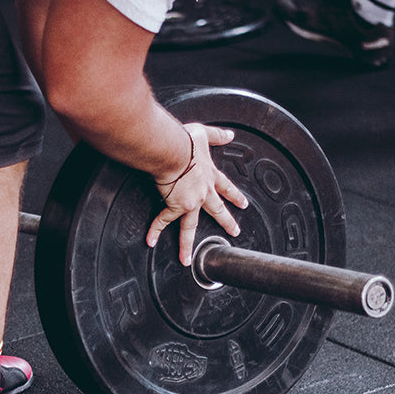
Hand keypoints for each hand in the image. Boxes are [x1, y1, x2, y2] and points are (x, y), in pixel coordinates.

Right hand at [146, 123, 249, 264]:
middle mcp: (203, 191)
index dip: (235, 196)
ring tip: (188, 259)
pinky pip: (163, 220)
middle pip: (216, 210)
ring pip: (190, 226)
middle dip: (226, 222)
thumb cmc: (184, 142)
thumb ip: (217, 135)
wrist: (173, 151)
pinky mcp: (175, 205)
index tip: (243, 204)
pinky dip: (155, 230)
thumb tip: (229, 135)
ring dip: (188, 243)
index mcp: (210, 175)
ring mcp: (190, 201)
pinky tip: (150, 241)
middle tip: (233, 232)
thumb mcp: (204, 134)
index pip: (226, 187)